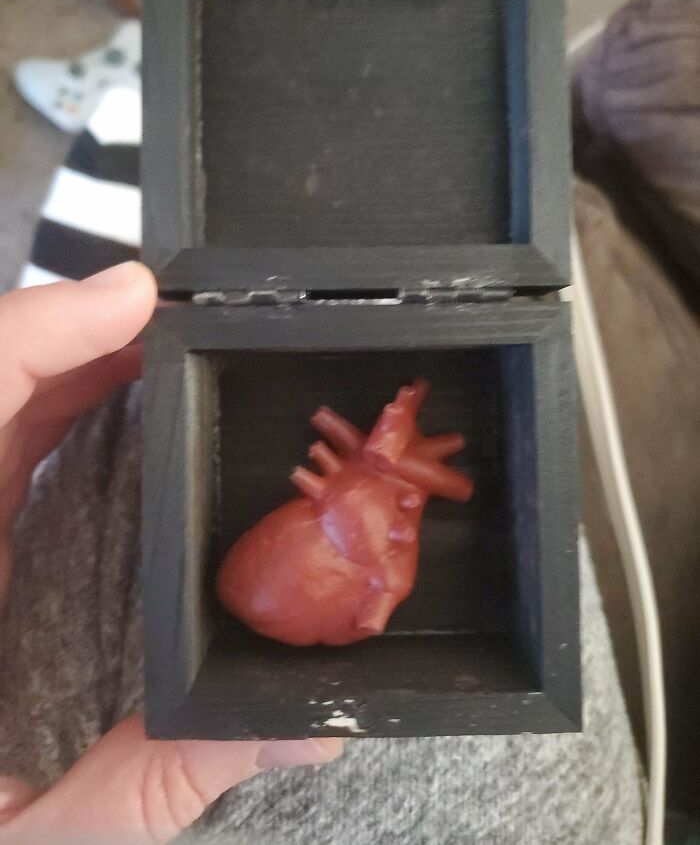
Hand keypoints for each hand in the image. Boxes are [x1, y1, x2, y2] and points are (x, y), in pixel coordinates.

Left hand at [0, 263, 341, 843]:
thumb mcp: (44, 832)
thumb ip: (162, 776)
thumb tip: (306, 726)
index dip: (37, 334)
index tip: (131, 296)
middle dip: (82, 334)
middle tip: (182, 315)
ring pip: (3, 410)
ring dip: (79, 361)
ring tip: (169, 346)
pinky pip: (11, 446)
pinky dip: (64, 404)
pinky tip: (127, 407)